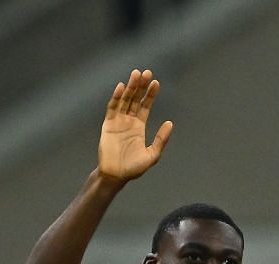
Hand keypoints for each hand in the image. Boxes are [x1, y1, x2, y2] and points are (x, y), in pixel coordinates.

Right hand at [98, 69, 172, 183]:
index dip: (150, 94)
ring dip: (130, 87)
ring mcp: (117, 121)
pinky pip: (112, 108)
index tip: (156, 83)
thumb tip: (170, 123)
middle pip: (135, 99)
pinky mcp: (108, 125)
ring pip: (124, 100)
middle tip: (147, 72)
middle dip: (141, 86)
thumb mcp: (152, 155)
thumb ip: (161, 139)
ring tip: (136, 74)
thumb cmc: (133, 168)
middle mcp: (128, 121)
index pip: (145, 105)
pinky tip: (121, 87)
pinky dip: (116, 97)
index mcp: (139, 126)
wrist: (116, 176)